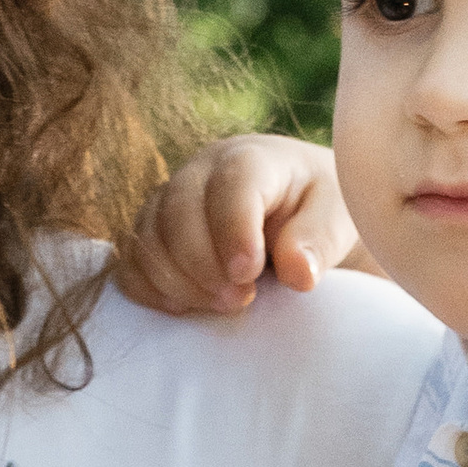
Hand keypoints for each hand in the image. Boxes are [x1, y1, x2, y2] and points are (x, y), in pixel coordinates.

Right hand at [115, 136, 372, 317]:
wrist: (296, 214)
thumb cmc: (320, 212)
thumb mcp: (338, 218)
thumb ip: (321, 240)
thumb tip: (298, 273)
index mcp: (251, 159)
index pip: (231, 184)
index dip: (233, 230)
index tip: (249, 273)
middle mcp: (200, 172)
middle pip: (177, 211)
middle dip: (203, 265)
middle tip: (240, 300)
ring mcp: (168, 202)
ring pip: (146, 239)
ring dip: (177, 282)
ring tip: (221, 306)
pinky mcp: (151, 235)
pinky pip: (128, 263)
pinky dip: (149, 290)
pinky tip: (185, 307)